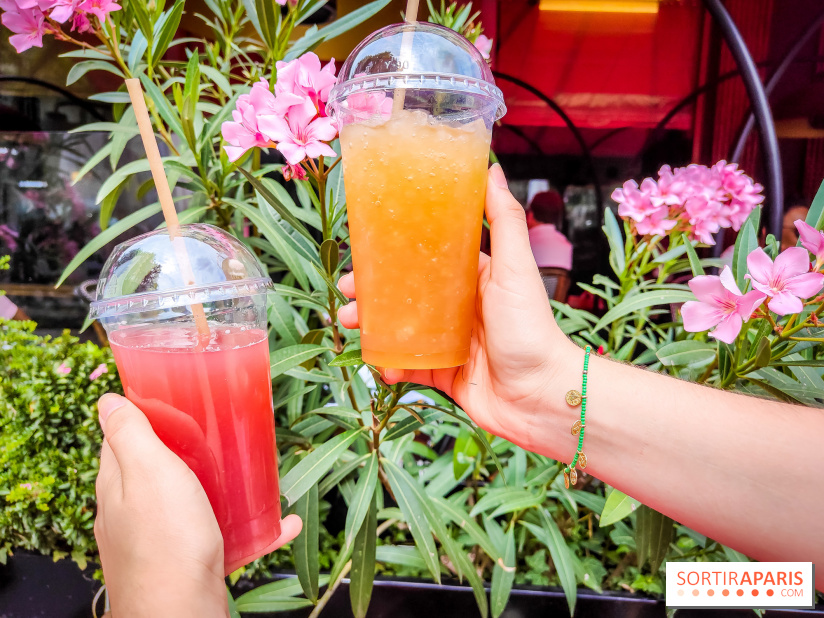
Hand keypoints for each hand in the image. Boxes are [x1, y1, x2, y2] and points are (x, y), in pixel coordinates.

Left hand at [95, 393, 301, 616]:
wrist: (181, 613)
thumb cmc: (165, 541)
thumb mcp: (148, 470)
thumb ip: (130, 434)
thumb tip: (107, 400)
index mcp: (118, 485)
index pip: (122, 438)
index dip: (146, 415)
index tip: (177, 400)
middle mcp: (132, 513)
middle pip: (159, 469)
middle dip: (191, 450)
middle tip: (223, 435)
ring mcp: (160, 539)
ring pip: (193, 503)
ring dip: (224, 488)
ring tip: (253, 477)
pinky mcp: (188, 562)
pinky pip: (221, 535)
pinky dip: (250, 528)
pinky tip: (280, 523)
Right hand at [337, 164, 577, 455]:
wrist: (540, 397)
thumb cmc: (532, 329)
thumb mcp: (514, 268)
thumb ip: (503, 220)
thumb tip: (492, 169)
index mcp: (474, 278)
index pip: (428, 257)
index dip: (396, 252)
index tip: (367, 248)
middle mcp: (460, 307)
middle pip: (407, 293)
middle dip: (373, 291)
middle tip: (349, 290)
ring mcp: (450, 341)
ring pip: (401, 328)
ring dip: (372, 325)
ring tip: (350, 322)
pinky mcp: (444, 373)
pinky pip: (408, 366)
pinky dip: (389, 363)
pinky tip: (379, 361)